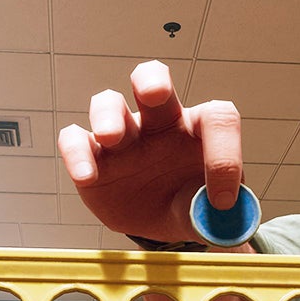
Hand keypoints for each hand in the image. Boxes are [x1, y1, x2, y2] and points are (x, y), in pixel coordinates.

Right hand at [57, 60, 244, 241]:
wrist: (161, 221)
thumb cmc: (191, 202)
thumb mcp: (209, 214)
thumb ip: (214, 216)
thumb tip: (219, 216)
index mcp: (197, 129)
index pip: (216, 118)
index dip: (224, 153)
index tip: (223, 200)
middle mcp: (160, 122)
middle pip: (152, 79)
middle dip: (151, 80)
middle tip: (153, 93)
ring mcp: (124, 136)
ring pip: (108, 103)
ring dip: (108, 115)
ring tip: (110, 138)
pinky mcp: (93, 155)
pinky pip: (75, 140)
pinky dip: (76, 153)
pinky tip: (86, 176)